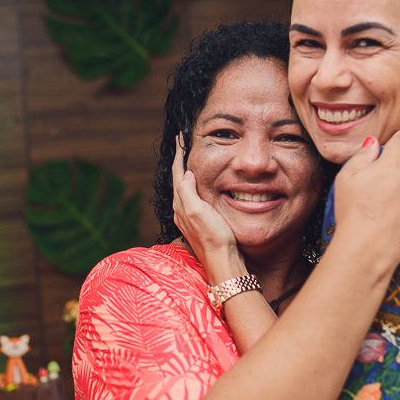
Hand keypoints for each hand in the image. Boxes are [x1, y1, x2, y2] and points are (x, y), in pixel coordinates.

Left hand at [172, 134, 245, 283]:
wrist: (223, 262)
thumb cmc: (213, 237)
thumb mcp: (198, 211)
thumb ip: (188, 191)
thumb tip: (187, 173)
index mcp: (180, 204)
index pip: (177, 173)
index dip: (179, 154)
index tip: (180, 137)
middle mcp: (181, 211)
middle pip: (178, 180)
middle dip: (180, 161)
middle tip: (184, 145)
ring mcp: (189, 219)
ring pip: (184, 189)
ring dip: (187, 174)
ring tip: (192, 162)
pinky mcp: (198, 225)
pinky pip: (192, 199)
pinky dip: (195, 187)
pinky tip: (201, 188)